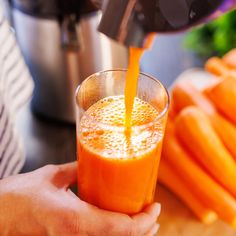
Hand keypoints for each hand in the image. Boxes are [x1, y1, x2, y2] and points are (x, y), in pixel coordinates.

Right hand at [0, 162, 160, 235]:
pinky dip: (117, 235)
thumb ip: (76, 169)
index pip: (123, 229)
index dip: (144, 221)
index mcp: (76, 220)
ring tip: (144, 221)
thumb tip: (93, 161)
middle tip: (153, 213)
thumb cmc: (19, 197)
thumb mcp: (52, 176)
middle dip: (144, 230)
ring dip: (133, 234)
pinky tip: (120, 224)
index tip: (155, 207)